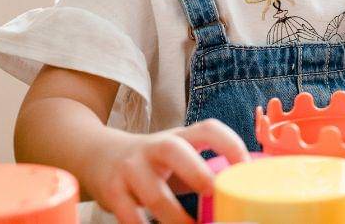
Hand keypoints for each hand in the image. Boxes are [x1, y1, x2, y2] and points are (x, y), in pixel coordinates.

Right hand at [84, 119, 249, 223]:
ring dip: (174, 217)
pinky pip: (128, 214)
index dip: (230, 143)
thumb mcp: (178, 156)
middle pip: (174, 150)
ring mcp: (130, 168)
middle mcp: (154, 147)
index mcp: (179, 137)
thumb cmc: (153, 161)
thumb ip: (204, 168)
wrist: (98, 155)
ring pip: (152, 193)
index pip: (208, 129)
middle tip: (213, 192)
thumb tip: (243, 190)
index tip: (246, 167)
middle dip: (196, 172)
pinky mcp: (111, 190)